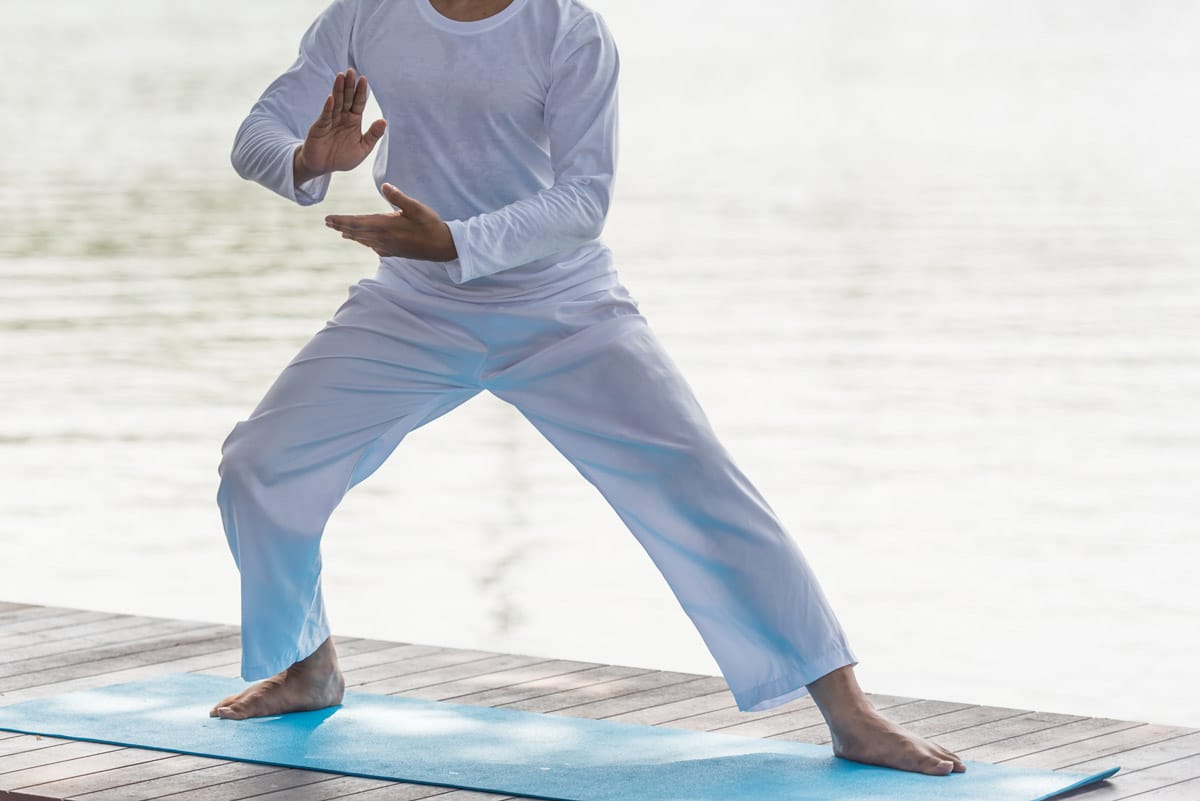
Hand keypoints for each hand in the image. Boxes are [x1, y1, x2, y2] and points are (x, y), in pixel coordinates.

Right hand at [296, 67, 386, 181]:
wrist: (323, 166)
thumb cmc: (343, 157)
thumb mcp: (362, 148)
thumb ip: (373, 135)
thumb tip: (384, 121)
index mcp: (353, 120)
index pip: (358, 103)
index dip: (361, 92)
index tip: (363, 79)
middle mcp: (342, 117)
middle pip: (346, 98)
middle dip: (349, 85)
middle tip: (351, 71)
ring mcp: (330, 120)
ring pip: (335, 103)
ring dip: (338, 90)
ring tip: (341, 76)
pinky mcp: (320, 127)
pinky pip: (325, 116)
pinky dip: (328, 107)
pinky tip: (331, 98)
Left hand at [325, 183, 458, 260]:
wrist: (443, 246)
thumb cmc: (431, 225)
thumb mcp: (417, 207)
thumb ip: (399, 197)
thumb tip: (385, 186)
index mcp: (386, 225)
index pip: (358, 222)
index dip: (342, 220)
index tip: (328, 218)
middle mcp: (384, 238)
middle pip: (357, 232)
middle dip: (341, 226)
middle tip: (327, 223)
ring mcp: (389, 247)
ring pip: (364, 240)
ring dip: (351, 235)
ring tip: (340, 231)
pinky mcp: (395, 252)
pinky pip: (375, 248)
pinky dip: (365, 243)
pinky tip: (363, 242)